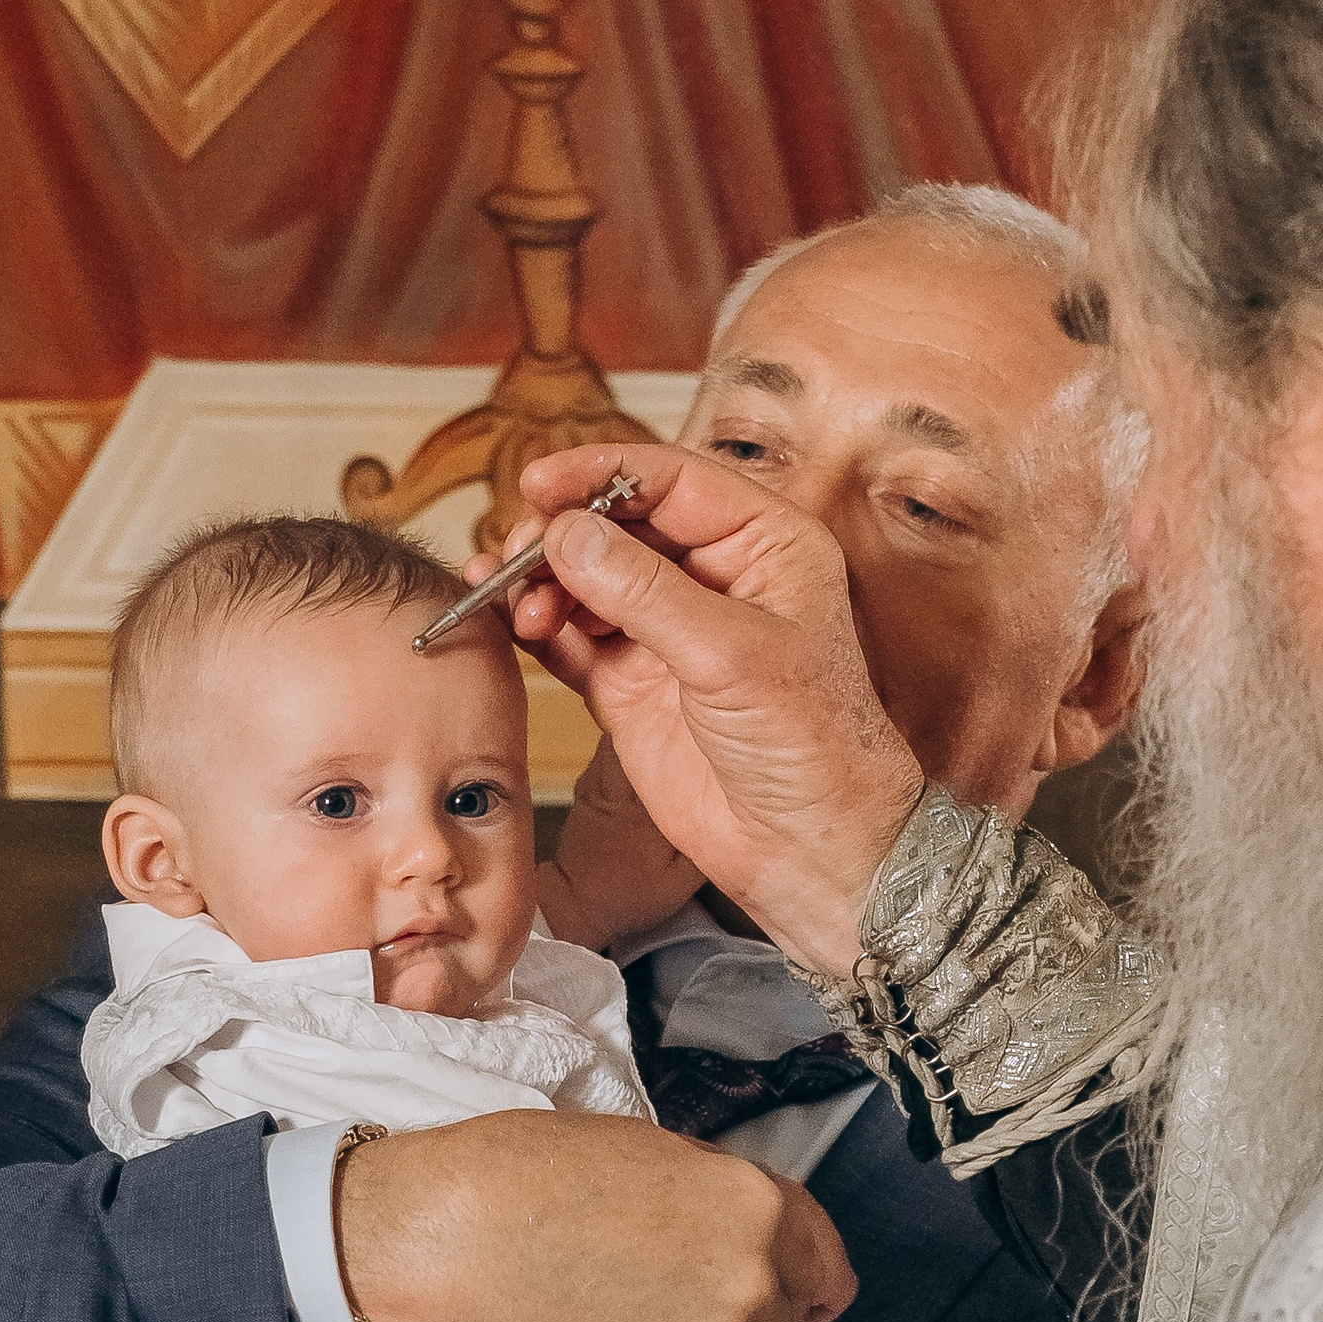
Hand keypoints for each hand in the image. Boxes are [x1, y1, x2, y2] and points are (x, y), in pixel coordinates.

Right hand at [335, 1110, 854, 1321]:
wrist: (459, 1240)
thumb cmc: (539, 1178)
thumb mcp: (661, 1157)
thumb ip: (727, 1208)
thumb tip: (763, 1247)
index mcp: (762, 1210)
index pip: (829, 1272)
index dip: (804, 1284)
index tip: (791, 1296)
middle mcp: (754, 1287)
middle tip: (667, 1302)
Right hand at [500, 443, 924, 972]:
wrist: (808, 847)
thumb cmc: (814, 745)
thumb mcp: (732, 653)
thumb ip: (644, 590)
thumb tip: (568, 533)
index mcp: (765, 543)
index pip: (671, 481)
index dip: (600, 474)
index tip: (541, 482)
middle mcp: (713, 576)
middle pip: (617, 522)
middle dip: (560, 531)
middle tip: (519, 554)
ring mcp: (666, 629)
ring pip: (585, 576)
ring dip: (540, 579)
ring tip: (516, 601)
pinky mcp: (630, 681)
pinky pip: (569, 635)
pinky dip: (533, 624)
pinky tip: (509, 620)